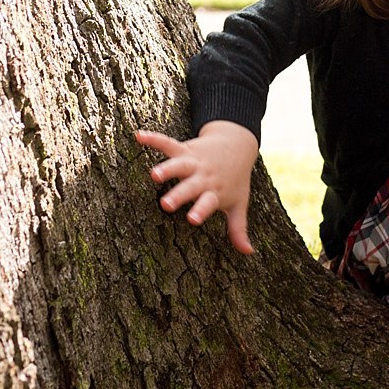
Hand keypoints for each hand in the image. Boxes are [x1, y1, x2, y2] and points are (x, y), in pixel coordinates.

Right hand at [135, 121, 260, 254]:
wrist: (238, 145)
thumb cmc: (235, 180)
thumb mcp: (239, 203)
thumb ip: (238, 227)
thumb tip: (249, 253)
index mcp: (215, 192)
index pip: (208, 203)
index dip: (200, 210)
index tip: (192, 219)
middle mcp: (203, 176)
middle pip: (190, 186)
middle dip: (179, 194)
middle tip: (166, 204)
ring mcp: (193, 162)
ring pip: (179, 164)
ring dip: (167, 168)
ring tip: (153, 174)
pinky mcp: (184, 149)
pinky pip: (168, 143)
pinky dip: (154, 139)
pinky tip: (139, 135)